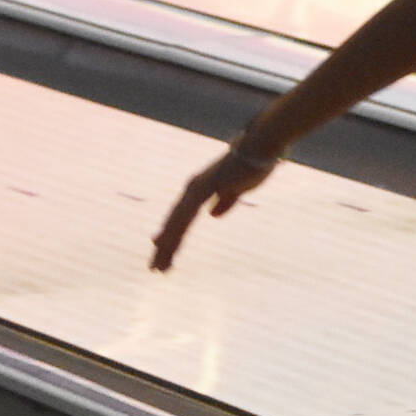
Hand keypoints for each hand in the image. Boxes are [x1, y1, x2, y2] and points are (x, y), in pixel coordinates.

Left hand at [150, 147, 275, 272]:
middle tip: (154, 268)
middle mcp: (192, 189)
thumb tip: (213, 215)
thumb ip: (225, 201)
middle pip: (174, 223)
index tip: (162, 252)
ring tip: (158, 267)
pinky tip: (167, 247)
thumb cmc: (252, 165)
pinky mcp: (202, 190)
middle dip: (164, 247)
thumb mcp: (238, 189)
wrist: (260, 147)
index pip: (181, 217)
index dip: (172, 236)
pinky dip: (175, 233)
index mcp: (200, 189)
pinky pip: (185, 216)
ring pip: (175, 223)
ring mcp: (195, 189)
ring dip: (166, 246)